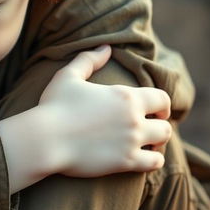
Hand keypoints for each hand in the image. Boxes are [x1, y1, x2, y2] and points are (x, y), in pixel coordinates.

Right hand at [38, 45, 171, 176]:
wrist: (45, 139)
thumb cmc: (54, 106)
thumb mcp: (68, 76)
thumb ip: (88, 59)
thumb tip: (106, 47)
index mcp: (125, 96)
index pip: (161, 98)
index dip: (162, 105)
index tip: (156, 111)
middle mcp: (134, 118)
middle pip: (165, 124)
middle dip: (159, 126)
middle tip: (149, 131)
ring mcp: (132, 141)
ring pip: (162, 142)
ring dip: (158, 144)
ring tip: (147, 146)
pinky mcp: (125, 162)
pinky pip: (155, 163)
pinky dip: (153, 160)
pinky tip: (142, 160)